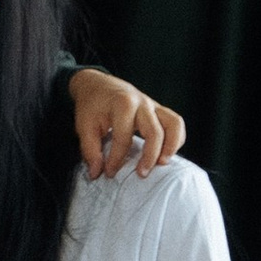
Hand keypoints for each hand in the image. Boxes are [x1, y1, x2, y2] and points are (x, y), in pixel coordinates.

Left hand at [69, 66, 186, 179]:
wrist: (98, 85)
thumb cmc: (92, 106)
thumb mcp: (84, 126)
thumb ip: (90, 150)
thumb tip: (97, 173)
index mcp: (122, 105)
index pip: (124, 138)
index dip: (117, 159)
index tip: (109, 173)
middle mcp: (142, 103)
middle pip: (155, 132)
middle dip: (149, 157)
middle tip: (141, 174)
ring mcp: (153, 105)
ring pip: (173, 124)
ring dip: (171, 146)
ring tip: (162, 164)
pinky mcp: (159, 110)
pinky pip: (176, 123)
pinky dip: (176, 139)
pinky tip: (166, 154)